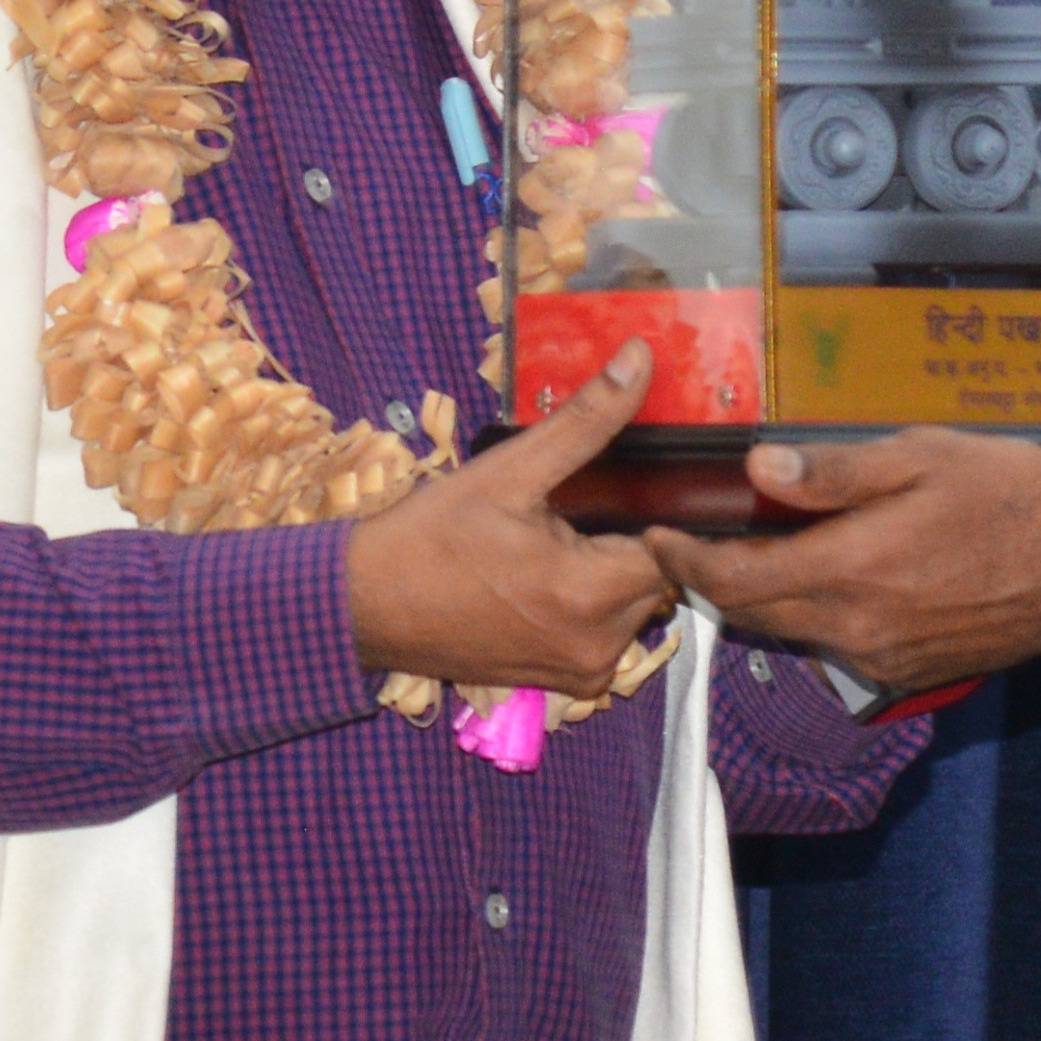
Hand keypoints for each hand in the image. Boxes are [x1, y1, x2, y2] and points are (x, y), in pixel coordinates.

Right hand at [339, 347, 673, 694]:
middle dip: (628, 540)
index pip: (674, 547)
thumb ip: (585, 420)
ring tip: (557, 544)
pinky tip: (544, 580)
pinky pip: (607, 634)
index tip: (628, 488)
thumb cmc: (430, 537)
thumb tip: (641, 357)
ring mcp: (582, 671)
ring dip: (612, 574)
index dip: (659, 510)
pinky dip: (591, 606)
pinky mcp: (565, 682)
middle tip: (577, 512)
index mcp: (592, 592)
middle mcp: (599, 644)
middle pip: (656, 578)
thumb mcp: (508, 471)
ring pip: (634, 607)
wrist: (366, 607)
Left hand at [651, 430, 1040, 697]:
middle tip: (687, 538)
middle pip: (751, 612)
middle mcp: (857, 628)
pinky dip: (811, 611)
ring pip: (791, 630)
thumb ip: (836, 470)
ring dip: (761, 595)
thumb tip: (757, 465)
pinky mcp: (908, 669)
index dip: (681, 560)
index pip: (734, 579)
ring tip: (750, 547)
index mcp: (853, 570)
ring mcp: (882, 657)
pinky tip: (824, 572)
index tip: (653, 535)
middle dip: (711, 579)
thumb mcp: (925, 457)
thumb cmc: (1017, 497)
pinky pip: (835, 642)